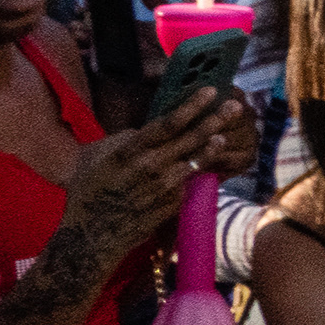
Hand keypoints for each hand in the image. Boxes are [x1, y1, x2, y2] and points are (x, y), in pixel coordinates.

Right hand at [63, 88, 248, 262]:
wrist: (92, 233)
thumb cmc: (88, 189)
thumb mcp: (94, 156)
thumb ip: (123, 140)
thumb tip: (144, 130)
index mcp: (129, 150)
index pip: (167, 124)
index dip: (191, 106)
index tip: (210, 91)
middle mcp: (150, 165)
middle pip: (190, 138)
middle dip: (215, 120)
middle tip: (236, 106)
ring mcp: (164, 186)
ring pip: (195, 160)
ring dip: (213, 146)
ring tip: (225, 135)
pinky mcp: (172, 203)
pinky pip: (189, 181)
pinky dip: (200, 170)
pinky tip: (209, 161)